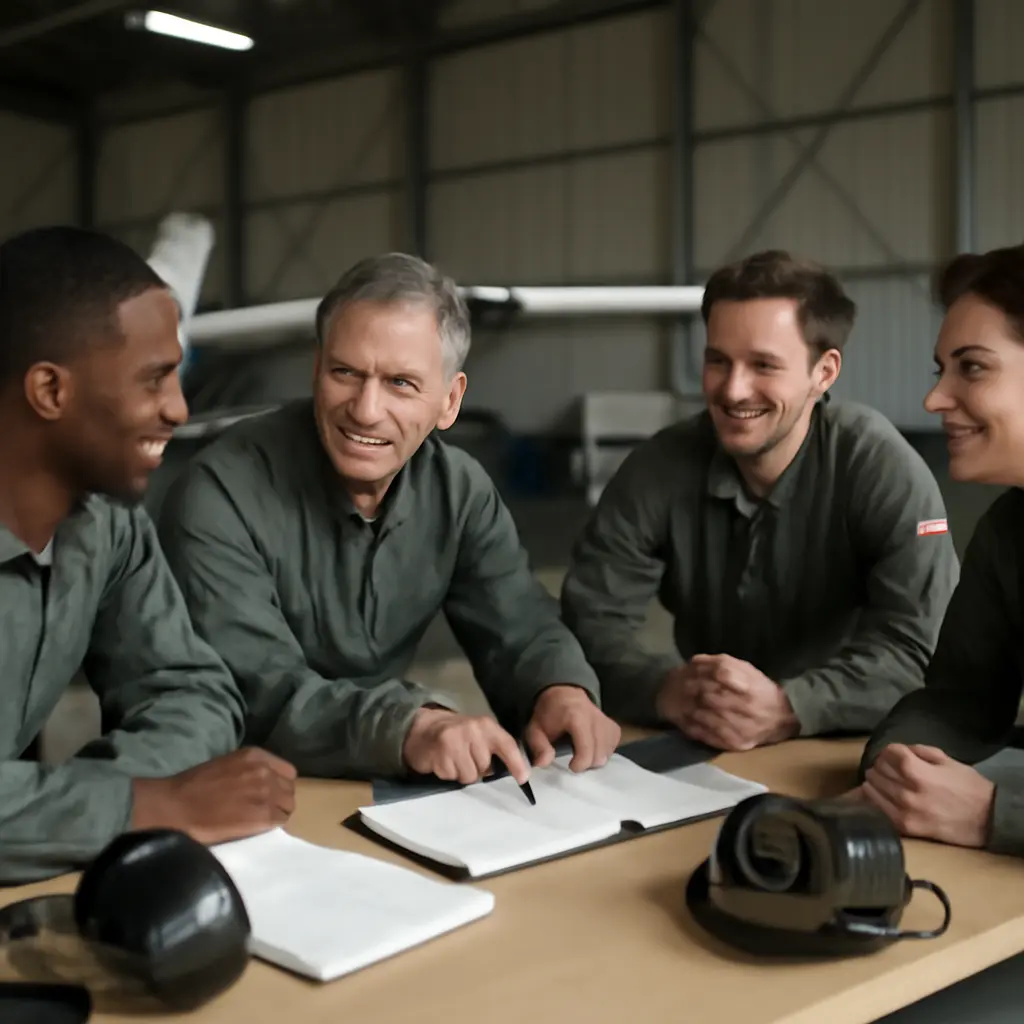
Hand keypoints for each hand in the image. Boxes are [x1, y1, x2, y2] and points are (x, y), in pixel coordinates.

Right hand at [131, 747, 296, 844]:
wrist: (176, 806)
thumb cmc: (193, 786)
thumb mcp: (227, 764)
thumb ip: (249, 770)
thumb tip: (263, 782)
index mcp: (256, 756)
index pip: (287, 772)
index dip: (280, 785)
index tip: (271, 794)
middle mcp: (265, 771)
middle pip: (289, 790)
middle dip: (280, 800)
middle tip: (264, 810)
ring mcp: (266, 793)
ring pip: (288, 806)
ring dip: (277, 813)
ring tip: (259, 820)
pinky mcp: (263, 815)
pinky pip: (280, 821)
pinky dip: (272, 826)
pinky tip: (256, 828)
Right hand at [402, 707, 529, 785]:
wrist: (424, 728)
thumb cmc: (458, 736)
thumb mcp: (479, 736)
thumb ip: (493, 749)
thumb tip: (512, 772)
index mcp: (486, 726)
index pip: (506, 744)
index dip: (516, 762)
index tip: (523, 778)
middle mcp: (472, 730)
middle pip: (485, 767)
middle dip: (478, 769)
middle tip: (466, 758)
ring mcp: (455, 741)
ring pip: (469, 776)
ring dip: (462, 773)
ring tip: (453, 760)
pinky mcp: (440, 753)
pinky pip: (451, 776)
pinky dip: (447, 773)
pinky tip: (442, 761)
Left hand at [524, 684, 620, 771]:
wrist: (563, 694)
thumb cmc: (548, 714)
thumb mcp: (535, 730)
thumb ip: (539, 747)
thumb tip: (544, 764)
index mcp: (576, 715)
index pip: (586, 747)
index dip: (580, 763)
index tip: (570, 766)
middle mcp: (595, 717)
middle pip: (599, 753)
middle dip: (587, 763)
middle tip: (574, 761)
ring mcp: (607, 721)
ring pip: (608, 752)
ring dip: (595, 759)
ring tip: (582, 755)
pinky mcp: (613, 726)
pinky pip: (613, 746)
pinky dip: (604, 752)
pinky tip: (592, 749)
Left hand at [658, 654, 798, 750]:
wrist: (782, 720)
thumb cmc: (761, 691)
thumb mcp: (748, 671)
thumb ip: (724, 664)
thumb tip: (695, 660)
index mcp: (752, 688)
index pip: (722, 674)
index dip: (705, 671)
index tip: (694, 670)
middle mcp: (749, 709)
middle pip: (712, 696)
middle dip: (695, 689)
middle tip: (686, 686)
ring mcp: (743, 729)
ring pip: (709, 717)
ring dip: (693, 708)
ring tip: (687, 702)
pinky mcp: (736, 743)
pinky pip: (710, 736)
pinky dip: (696, 727)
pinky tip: (690, 719)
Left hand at [862, 744, 994, 847]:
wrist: (987, 820)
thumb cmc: (969, 788)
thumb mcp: (947, 760)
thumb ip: (919, 751)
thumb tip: (897, 751)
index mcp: (916, 771)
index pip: (888, 752)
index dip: (891, 750)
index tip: (895, 754)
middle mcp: (906, 790)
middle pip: (878, 768)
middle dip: (883, 764)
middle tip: (890, 768)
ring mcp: (903, 810)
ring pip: (871, 787)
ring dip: (876, 781)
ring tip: (885, 781)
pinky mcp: (904, 826)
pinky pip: (876, 808)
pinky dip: (874, 799)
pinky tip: (881, 796)